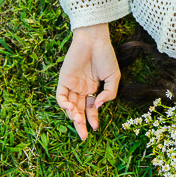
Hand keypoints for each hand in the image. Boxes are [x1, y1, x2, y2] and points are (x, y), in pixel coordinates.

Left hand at [56, 24, 120, 140]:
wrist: (95, 40)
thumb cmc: (106, 55)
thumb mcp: (114, 77)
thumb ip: (109, 93)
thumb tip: (98, 105)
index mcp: (94, 89)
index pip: (91, 108)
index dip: (93, 119)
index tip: (95, 129)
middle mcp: (82, 89)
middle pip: (80, 111)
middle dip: (81, 124)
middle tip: (83, 137)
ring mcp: (72, 85)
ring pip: (70, 106)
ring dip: (73, 116)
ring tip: (79, 120)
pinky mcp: (64, 80)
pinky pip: (61, 96)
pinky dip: (64, 104)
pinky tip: (72, 109)